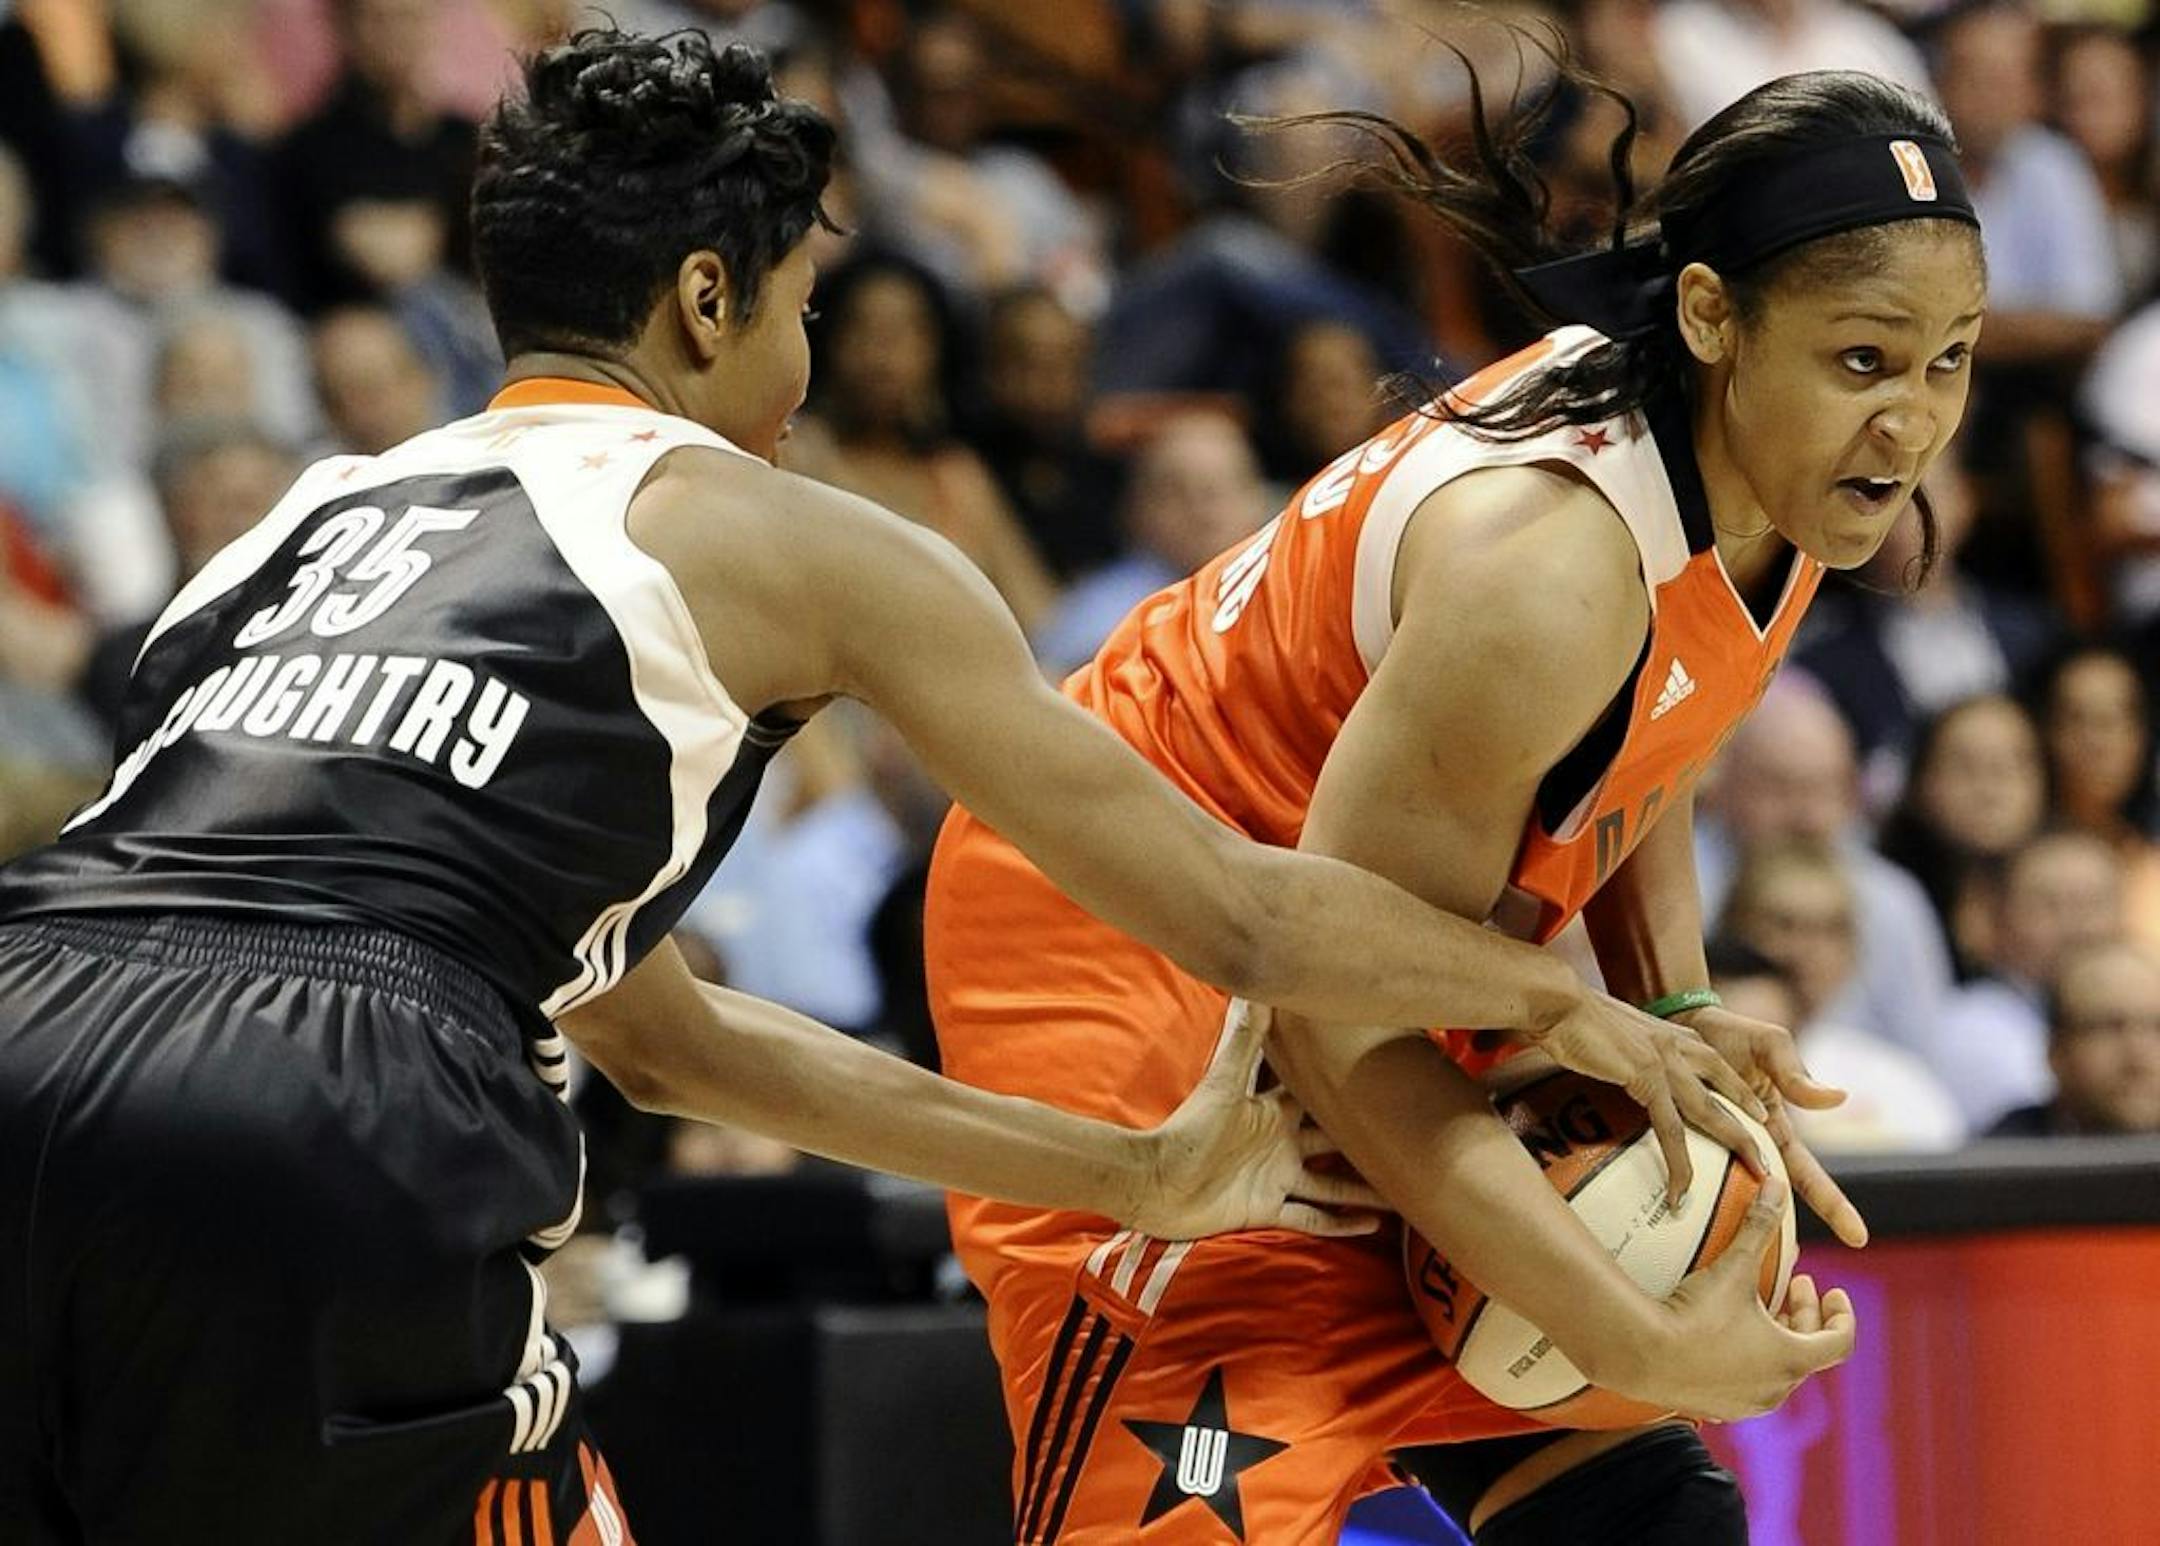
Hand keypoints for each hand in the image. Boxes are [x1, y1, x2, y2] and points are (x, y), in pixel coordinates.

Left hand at [1131, 999, 1388, 1240]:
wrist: (1155, 1180)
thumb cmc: (1188, 1129)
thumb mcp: (1222, 1083)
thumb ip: (1243, 1039)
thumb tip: (1256, 988)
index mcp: (1273, 1110)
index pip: (1318, 1097)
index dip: (1348, 1090)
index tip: (1385, 1079)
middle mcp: (1281, 1144)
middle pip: (1334, 1143)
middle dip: (1368, 1142)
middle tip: (1412, 1139)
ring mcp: (1276, 1178)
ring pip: (1331, 1185)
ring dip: (1363, 1189)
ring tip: (1404, 1191)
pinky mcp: (1267, 1210)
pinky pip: (1310, 1218)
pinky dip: (1339, 1223)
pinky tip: (1371, 1224)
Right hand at [1525, 986, 1770, 1205]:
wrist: (1557, 1000)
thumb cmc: (1570, 1016)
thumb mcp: (1609, 1032)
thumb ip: (1623, 1050)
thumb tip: (1613, 1064)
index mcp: (1669, 1035)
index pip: (1715, 1065)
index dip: (1737, 1090)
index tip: (1756, 1112)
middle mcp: (1676, 1046)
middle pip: (1725, 1090)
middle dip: (1751, 1123)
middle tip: (1768, 1154)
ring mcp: (1664, 1061)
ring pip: (1710, 1112)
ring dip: (1737, 1144)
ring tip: (1755, 1172)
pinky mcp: (1646, 1077)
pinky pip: (1671, 1130)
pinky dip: (1679, 1164)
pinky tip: (1680, 1189)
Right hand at [1617, 1180, 1857, 1421]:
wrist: (1641, 1355)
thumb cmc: (1695, 1315)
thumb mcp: (1735, 1266)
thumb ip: (1759, 1225)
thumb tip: (1778, 1184)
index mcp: (1792, 1358)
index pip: (1840, 1340)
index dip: (1842, 1313)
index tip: (1833, 1290)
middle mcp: (1776, 1389)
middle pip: (1808, 1352)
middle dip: (1805, 1315)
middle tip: (1794, 1284)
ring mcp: (1747, 1404)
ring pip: (1778, 1370)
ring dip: (1778, 1338)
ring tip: (1759, 1308)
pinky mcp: (1717, 1408)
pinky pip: (1746, 1384)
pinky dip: (1749, 1358)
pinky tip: (1725, 1335)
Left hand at [1676, 1005, 1868, 1247]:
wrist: (1682, 1022)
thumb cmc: (1732, 1034)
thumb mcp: (1769, 1045)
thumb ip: (1796, 1072)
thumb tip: (1838, 1098)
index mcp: (1774, 1128)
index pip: (1807, 1174)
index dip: (1832, 1205)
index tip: (1858, 1238)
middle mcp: (1745, 1144)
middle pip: (1768, 1197)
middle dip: (1782, 1234)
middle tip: (1794, 1269)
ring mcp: (1713, 1145)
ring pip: (1725, 1193)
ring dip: (1730, 1224)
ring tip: (1732, 1263)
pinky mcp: (1680, 1139)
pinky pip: (1684, 1171)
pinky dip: (1683, 1195)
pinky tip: (1670, 1225)